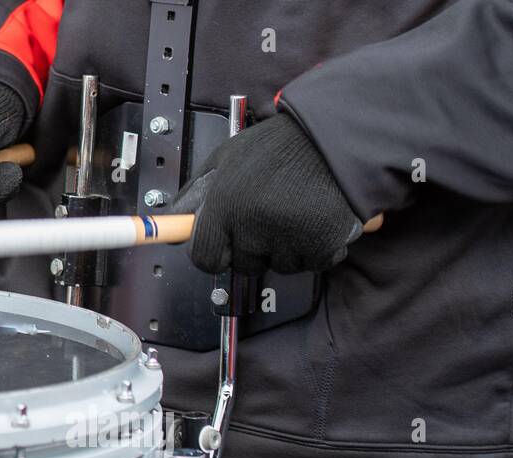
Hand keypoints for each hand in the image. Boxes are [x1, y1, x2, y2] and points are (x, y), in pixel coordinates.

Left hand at [173, 114, 362, 274]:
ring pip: (280, 266)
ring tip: (297, 210)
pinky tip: (317, 218)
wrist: (337, 135)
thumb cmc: (282, 146)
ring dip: (288, 247)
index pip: (204, 258)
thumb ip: (197, 193)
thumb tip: (174, 221)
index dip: (216, 252)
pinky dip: (318, 247)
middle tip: (270, 214)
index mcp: (225, 202)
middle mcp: (253, 223)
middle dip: (255, 248)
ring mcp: (288, 237)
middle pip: (244, 265)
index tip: (225, 245)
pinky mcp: (321, 245)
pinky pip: (312, 263)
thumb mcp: (227, 158)